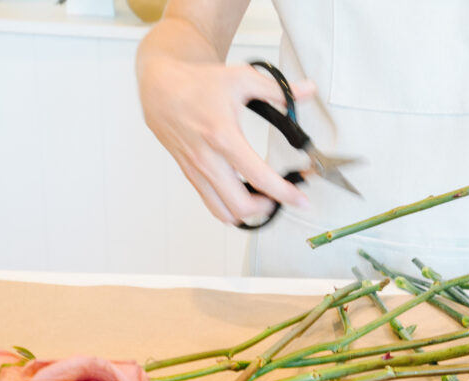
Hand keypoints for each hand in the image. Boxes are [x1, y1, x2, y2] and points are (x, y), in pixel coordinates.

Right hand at [138, 55, 316, 223]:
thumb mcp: (242, 79)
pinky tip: (242, 194)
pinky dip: (230, 207)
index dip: (285, 193)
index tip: (300, 199)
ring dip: (248, 212)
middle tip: (280, 196)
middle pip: (241, 206)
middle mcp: (207, 159)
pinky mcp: (190, 175)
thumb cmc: (197, 83)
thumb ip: (279, 90)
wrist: (161, 87)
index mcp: (223, 136)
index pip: (259, 177)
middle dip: (267, 207)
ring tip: (262, 199)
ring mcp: (196, 170)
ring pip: (224, 213)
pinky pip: (211, 204)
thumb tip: (307, 91)